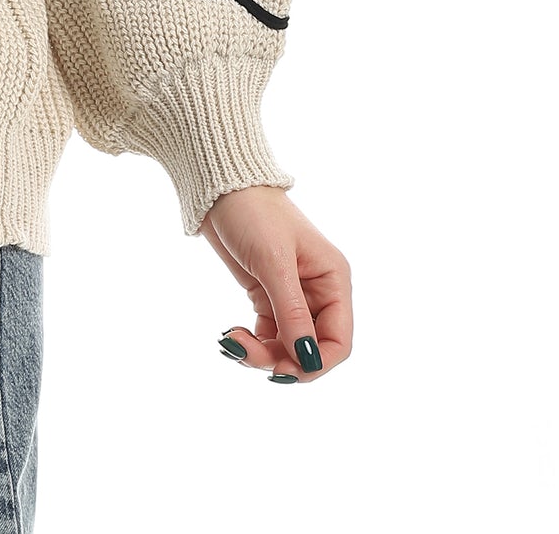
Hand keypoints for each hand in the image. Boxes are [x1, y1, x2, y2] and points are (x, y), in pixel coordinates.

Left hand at [201, 184, 350, 381]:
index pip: (338, 341)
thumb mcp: (274, 263)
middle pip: (310, 348)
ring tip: (233, 341)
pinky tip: (232, 335)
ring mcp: (293, 296)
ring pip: (287, 346)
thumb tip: (307, 359)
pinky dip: (253, 343)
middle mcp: (319, 292)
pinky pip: (268, 335)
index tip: (283, 371)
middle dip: (282, 359)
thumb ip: (292, 312)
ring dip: (262, 354)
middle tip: (245, 352)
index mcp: (333, 281)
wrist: (219, 187)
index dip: (316, 363)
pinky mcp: (268, 296)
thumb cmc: (253, 214)